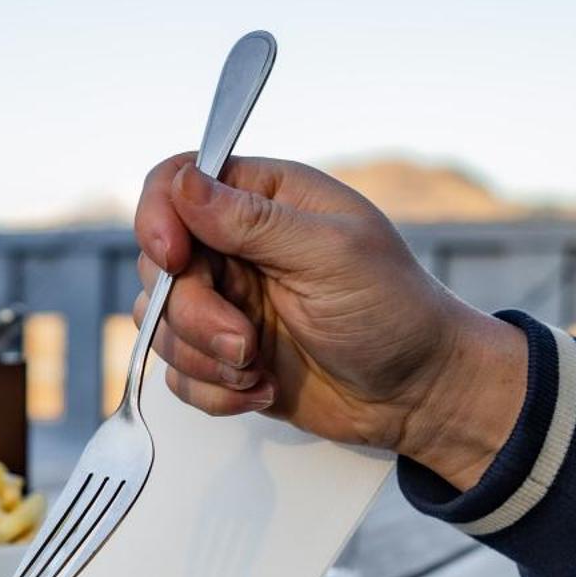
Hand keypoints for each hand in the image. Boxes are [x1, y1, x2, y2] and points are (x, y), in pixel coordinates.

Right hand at [133, 156, 528, 490]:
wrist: (417, 393)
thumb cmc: (393, 312)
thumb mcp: (331, 255)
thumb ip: (252, 221)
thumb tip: (183, 184)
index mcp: (265, 200)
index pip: (176, 183)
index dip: (158, 218)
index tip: (175, 260)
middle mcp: (236, 247)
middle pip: (159, 266)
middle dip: (193, 313)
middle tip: (246, 342)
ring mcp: (225, 303)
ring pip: (159, 324)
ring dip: (203, 357)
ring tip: (259, 369)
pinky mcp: (221, 356)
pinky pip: (177, 373)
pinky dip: (211, 390)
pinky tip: (260, 391)